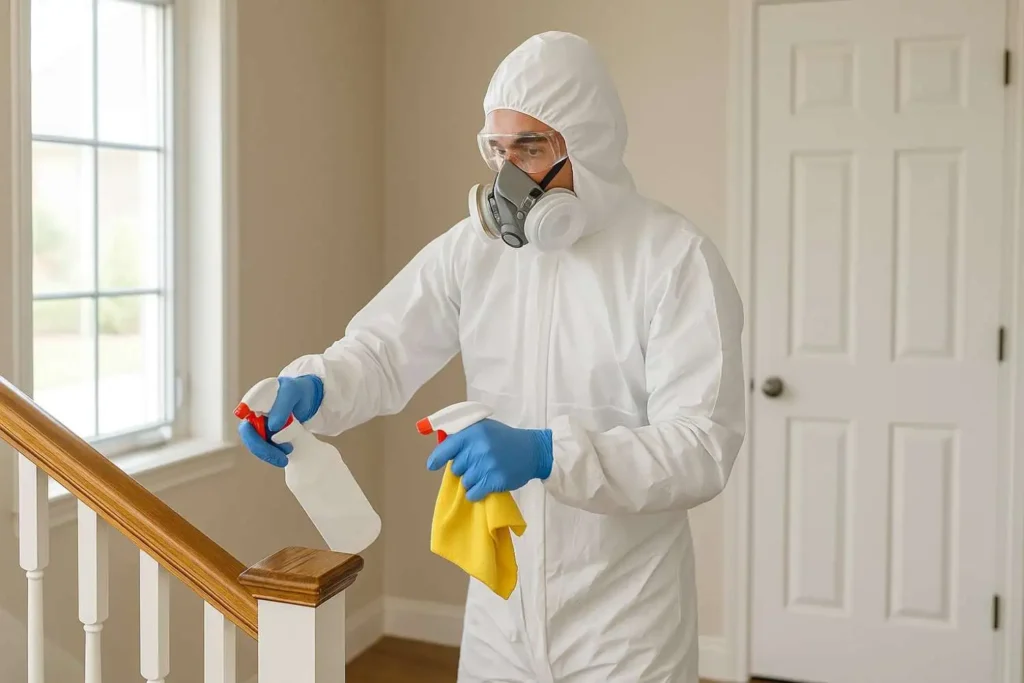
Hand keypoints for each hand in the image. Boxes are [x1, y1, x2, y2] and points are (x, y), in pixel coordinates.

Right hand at [238, 375, 323, 467]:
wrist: (306, 398)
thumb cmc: (296, 391)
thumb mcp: (292, 393)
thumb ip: (282, 407)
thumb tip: (272, 427)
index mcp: (255, 398)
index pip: (244, 412)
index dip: (248, 425)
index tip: (262, 434)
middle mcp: (252, 413)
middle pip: (248, 433)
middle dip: (262, 448)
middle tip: (281, 459)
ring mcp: (259, 425)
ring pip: (256, 444)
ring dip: (270, 453)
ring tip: (288, 452)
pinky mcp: (266, 435)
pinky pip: (265, 447)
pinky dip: (274, 453)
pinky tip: (286, 453)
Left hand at [426, 419, 552, 501]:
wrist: (533, 450)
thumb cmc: (505, 439)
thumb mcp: (484, 428)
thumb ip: (464, 435)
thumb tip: (442, 449)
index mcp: (474, 432)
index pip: (447, 447)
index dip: (437, 458)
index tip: (432, 466)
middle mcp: (479, 447)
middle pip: (456, 468)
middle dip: (464, 468)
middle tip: (478, 464)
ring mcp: (487, 465)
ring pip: (465, 482)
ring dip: (472, 481)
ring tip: (485, 473)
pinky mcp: (495, 481)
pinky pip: (473, 493)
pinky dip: (476, 493)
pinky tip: (485, 486)